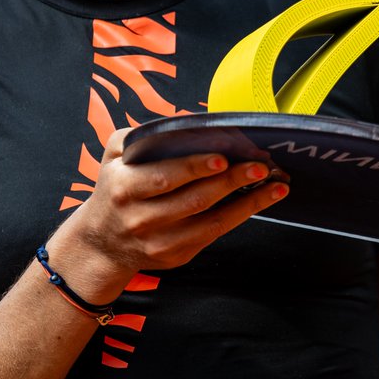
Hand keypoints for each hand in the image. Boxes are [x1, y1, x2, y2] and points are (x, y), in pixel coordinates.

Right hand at [48, 128, 288, 300]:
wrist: (102, 243)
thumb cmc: (116, 189)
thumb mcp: (114, 157)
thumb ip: (140, 136)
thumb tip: (185, 123)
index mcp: (125, 188)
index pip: (164, 177)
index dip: (194, 168)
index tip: (222, 157)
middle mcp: (141, 218)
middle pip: (193, 200)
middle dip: (231, 182)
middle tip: (260, 166)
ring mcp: (160, 242)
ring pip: (211, 222)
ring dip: (249, 202)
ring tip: (276, 185)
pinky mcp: (177, 255)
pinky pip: (214, 234)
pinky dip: (241, 216)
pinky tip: (262, 200)